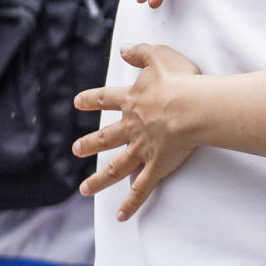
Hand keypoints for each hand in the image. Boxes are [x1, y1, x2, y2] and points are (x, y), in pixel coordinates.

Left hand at [73, 44, 200, 219]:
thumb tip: (124, 49)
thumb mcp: (160, 56)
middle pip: (105, 138)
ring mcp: (141, 149)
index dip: (91, 100)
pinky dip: (130, 203)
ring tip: (85, 189)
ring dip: (98, 179)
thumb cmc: (180, 81)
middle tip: (76, 150)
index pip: (105, 99)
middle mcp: (131, 127)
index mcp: (132, 102)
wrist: (190, 108)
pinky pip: (141, 189)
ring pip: (115, 168)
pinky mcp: (156, 167)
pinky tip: (121, 216)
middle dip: (89, 144)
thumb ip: (141, 52)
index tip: (77, 102)